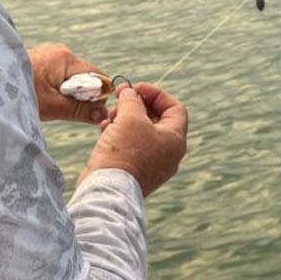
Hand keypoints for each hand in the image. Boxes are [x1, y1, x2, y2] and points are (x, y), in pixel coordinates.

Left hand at [28, 43, 107, 123]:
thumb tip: (102, 113)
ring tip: (50, 103)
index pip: (98, 76)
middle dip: (81, 95)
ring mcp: (51, 54)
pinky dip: (57, 89)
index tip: (87, 111)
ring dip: (68, 93)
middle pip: (86, 76)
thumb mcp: (51, 106)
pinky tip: (43, 97)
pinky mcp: (43, 60)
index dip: (97, 96)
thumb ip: (79, 110)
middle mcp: (61, 51)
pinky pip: (60, 76)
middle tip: (64, 109)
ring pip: (73, 77)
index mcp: (66, 58)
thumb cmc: (18, 94)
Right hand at [79, 82, 187, 196]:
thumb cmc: (124, 153)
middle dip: (137, 105)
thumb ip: (132, 100)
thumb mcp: (130, 117)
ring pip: (142, 132)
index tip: (136, 88)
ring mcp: (153, 164)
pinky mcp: (136, 171)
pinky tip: (104, 129)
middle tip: (120, 99)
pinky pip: (131, 146)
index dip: (156, 94)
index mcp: (175, 140)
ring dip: (125, 118)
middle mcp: (169, 153)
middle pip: (157, 119)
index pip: (175, 108)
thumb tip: (129, 92)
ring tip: (110, 116)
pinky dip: (120, 134)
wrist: (107, 191)